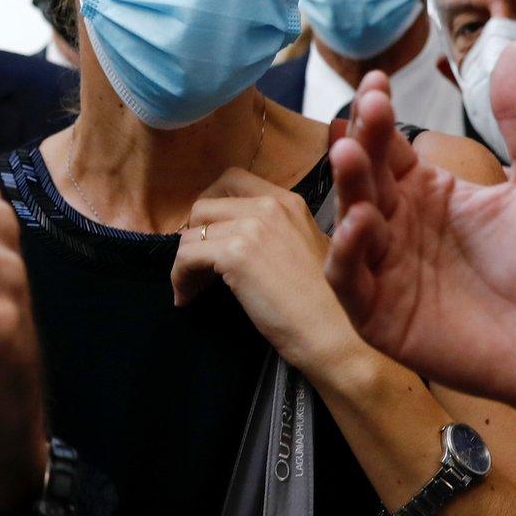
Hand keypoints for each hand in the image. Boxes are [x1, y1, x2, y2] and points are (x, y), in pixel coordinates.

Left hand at [173, 167, 363, 374]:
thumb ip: (274, 234)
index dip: (212, 207)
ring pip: (191, 233)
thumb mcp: (306, 250)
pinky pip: (186, 257)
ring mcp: (252, 227)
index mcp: (289, 202)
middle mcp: (270, 206)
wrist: (336, 335)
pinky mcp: (236, 255)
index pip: (232, 180)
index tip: (210, 235)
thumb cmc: (327, 305)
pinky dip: (180, 278)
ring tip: (192, 287)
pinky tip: (186, 298)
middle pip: (204, 205)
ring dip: (186, 261)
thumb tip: (234, 238)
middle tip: (197, 264)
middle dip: (194, 234)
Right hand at [324, 50, 515, 420]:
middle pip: (363, 178)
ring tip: (351, 156)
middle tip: (366, 114)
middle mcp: (403, 229)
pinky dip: (346, 254)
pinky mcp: (384, 317)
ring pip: (349, 223)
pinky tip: (361, 224)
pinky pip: (350, 281)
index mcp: (432, 193)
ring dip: (345, 189)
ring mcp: (389, 273)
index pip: (388, 147)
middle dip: (358, 143)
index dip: (378, 115)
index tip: (380, 83)